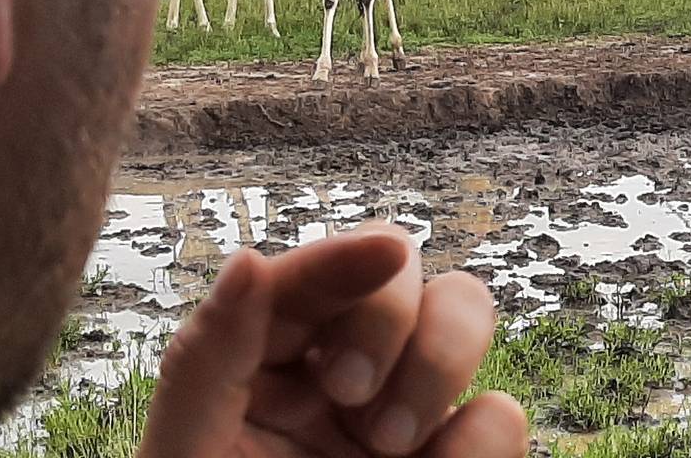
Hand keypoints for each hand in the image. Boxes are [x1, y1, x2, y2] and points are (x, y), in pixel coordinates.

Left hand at [138, 223, 526, 456]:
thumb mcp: (190, 457)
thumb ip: (210, 358)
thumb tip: (250, 258)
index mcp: (259, 361)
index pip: (310, 276)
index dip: (346, 255)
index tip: (384, 254)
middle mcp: (338, 372)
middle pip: (403, 273)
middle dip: (391, 320)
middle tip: (351, 394)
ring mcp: (406, 412)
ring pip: (466, 314)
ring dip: (440, 365)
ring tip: (389, 447)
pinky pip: (500, 413)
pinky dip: (477, 445)